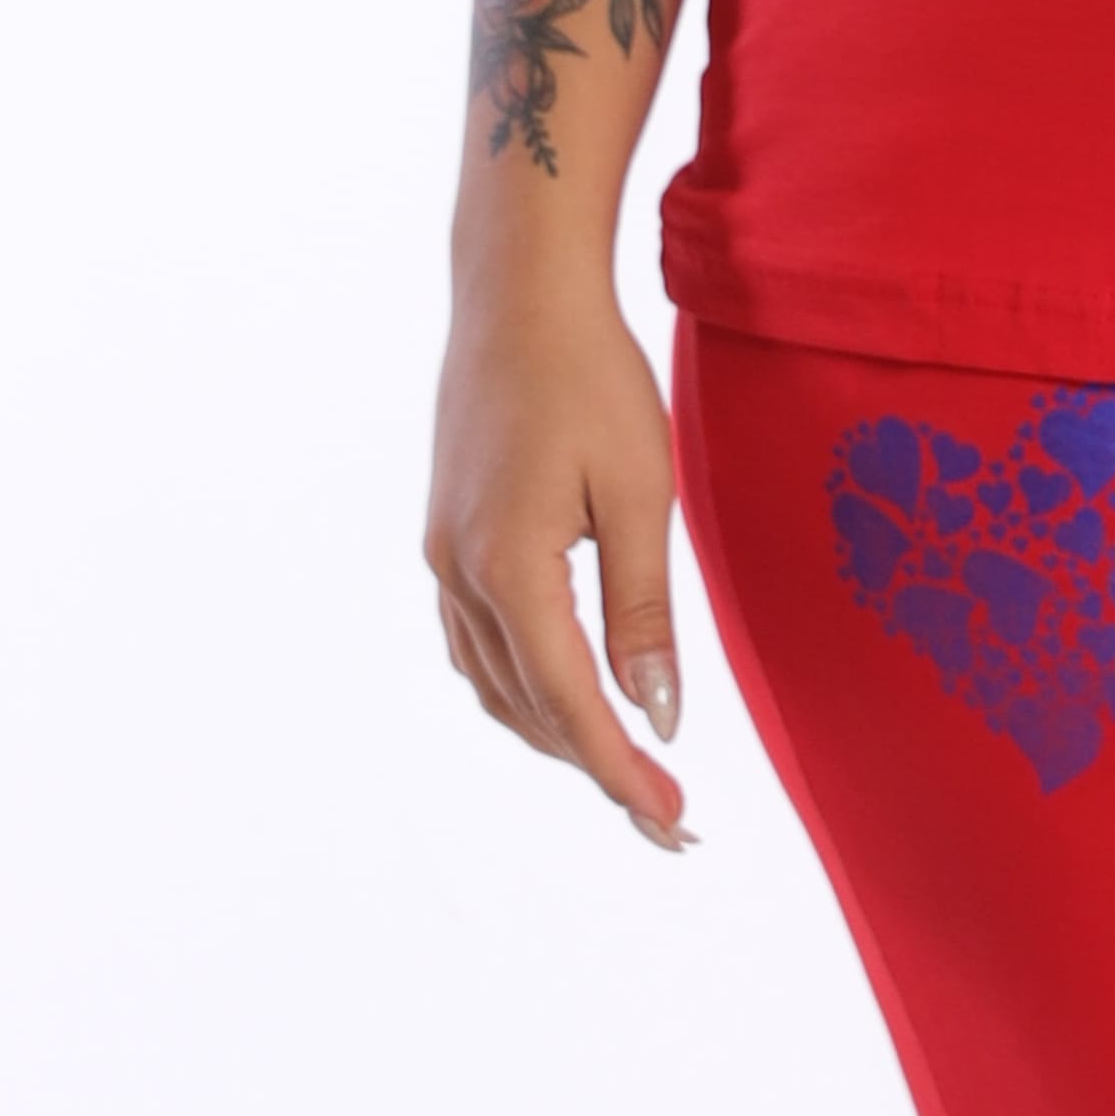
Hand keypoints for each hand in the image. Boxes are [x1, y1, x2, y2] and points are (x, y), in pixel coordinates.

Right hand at [425, 270, 694, 847]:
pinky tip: (564, 695)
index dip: (621, 772)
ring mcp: (442, 556)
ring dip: (555, 734)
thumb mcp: (641, 494)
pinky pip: (476, 644)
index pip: (569, 703)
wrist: (517, 294)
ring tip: (625, 769)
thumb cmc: (591, 378)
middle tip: (667, 815)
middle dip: (596, 767)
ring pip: (493, 684)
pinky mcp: (445, 536)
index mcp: (509, 568)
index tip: (672, 821)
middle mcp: (459, 573)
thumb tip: (656, 713)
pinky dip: (522, 687)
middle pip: (526, 708)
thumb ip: (643, 610)